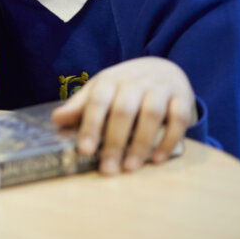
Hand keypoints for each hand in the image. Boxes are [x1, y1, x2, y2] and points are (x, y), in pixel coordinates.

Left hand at [51, 57, 195, 174]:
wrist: (162, 68)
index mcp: (109, 80)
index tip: (84, 150)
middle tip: (107, 169)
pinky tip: (157, 159)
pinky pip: (178, 119)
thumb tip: (56, 120)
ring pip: (152, 114)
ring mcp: (160, 88)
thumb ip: (80, 106)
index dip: (90, 126)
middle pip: (123, 111)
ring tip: (130, 168)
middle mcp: (135, 82)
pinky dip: (168, 140)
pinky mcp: (183, 97)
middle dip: (114, 142)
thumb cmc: (124, 86)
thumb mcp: (100, 90)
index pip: (97, 102)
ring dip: (141, 143)